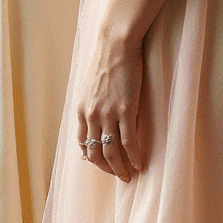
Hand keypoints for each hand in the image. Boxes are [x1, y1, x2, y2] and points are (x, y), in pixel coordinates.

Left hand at [77, 26, 143, 180]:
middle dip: (107, 168)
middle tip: (119, 176)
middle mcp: (92, 115)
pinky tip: (140, 163)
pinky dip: (134, 156)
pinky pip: (129, 141)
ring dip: (121, 168)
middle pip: (96, 152)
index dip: (92, 159)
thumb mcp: (91, 88)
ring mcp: (108, 114)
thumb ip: (93, 107)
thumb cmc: (107, 64)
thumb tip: (99, 123)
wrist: (116, 46)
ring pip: (112, 151)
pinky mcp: (126, 110)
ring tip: (129, 175)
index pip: (83, 144)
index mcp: (82, 111)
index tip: (103, 165)